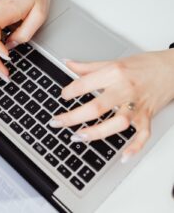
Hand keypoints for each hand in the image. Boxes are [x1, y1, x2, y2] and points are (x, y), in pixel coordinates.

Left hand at [50, 49, 173, 161]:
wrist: (171, 68)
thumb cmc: (142, 65)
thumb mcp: (112, 61)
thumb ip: (88, 66)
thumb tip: (67, 63)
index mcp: (114, 73)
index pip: (85, 84)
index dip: (69, 91)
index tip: (62, 96)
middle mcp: (124, 90)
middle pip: (96, 107)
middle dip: (72, 117)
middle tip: (56, 122)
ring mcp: (136, 105)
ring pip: (117, 123)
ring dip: (96, 133)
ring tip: (77, 136)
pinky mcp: (147, 117)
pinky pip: (142, 135)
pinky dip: (134, 147)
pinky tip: (122, 156)